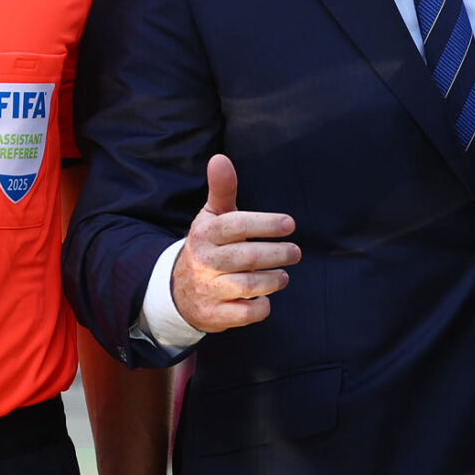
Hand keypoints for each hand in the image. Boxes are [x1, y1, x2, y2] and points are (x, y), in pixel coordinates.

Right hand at [170, 155, 298, 333]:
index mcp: (205, 234)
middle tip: (295, 252)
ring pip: (249, 286)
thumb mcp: (212, 217)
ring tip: (283, 276)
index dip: (265, 224)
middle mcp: (204, 261)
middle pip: (248, 257)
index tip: (290, 224)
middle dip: (278, 254)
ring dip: (273, 280)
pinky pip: (245, 314)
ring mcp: (208, 290)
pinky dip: (261, 308)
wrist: (179, 291)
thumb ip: (222, 189)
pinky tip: (265, 299)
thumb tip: (220, 158)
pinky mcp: (214, 315)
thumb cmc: (208, 246)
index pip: (237, 225)